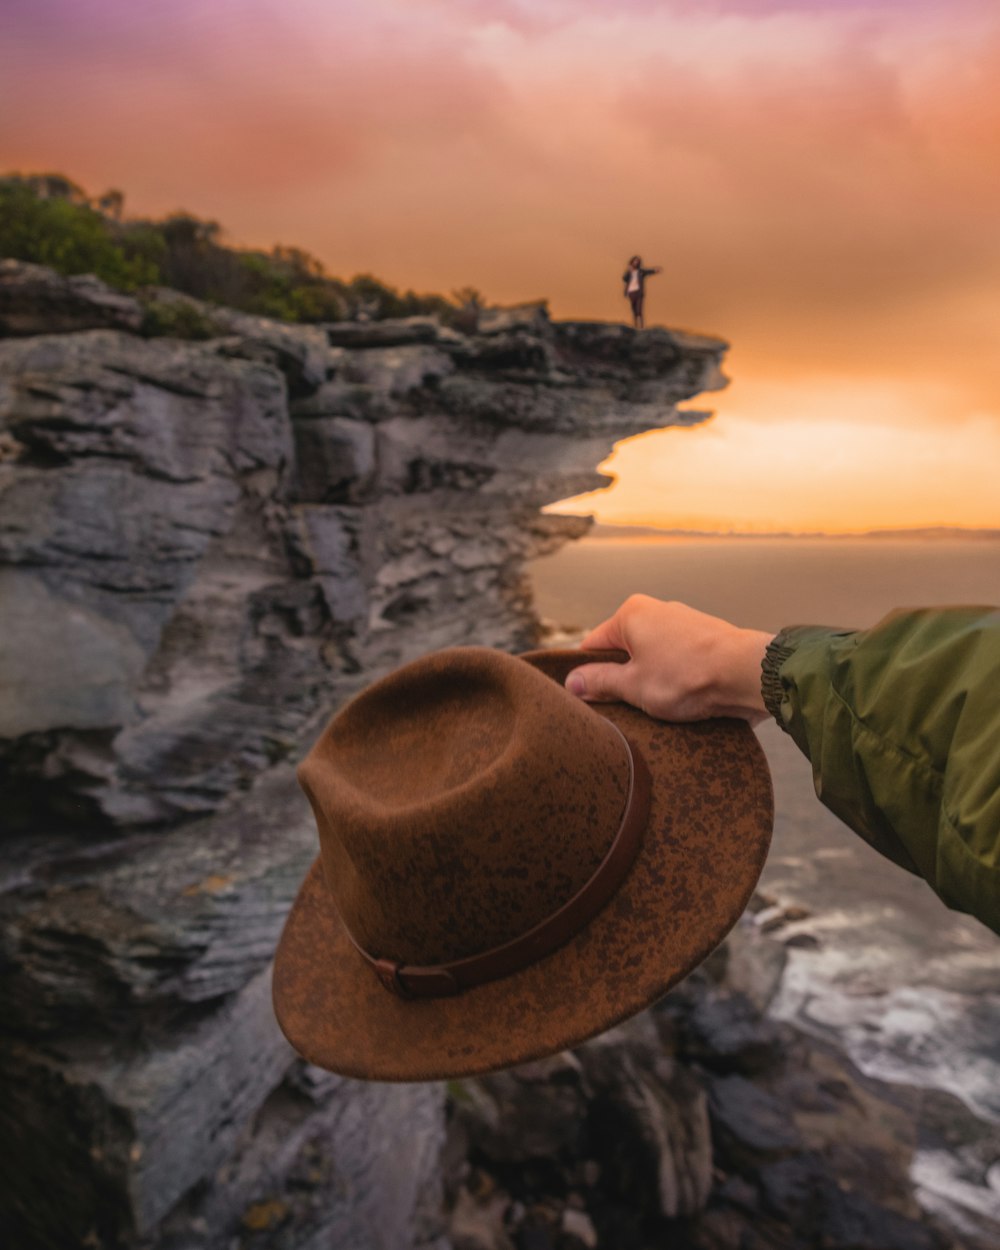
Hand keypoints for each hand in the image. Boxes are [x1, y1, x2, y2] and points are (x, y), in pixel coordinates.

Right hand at [565, 595, 772, 723]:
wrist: (748, 674)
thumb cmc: (689, 676)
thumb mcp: (634, 686)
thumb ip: (599, 682)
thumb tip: (573, 682)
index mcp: (631, 614)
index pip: (593, 646)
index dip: (588, 675)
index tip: (589, 700)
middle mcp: (656, 610)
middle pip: (624, 651)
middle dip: (622, 679)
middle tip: (626, 708)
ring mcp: (683, 622)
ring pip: (651, 657)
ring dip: (650, 682)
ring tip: (659, 706)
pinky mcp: (705, 638)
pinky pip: (676, 660)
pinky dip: (674, 679)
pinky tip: (681, 699)